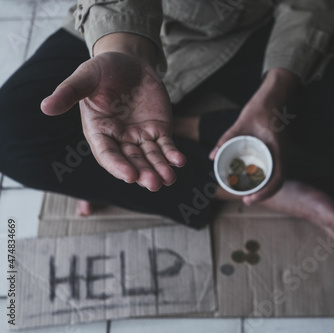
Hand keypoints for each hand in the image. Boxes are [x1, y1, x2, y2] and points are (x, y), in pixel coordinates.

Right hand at [41, 34, 184, 190]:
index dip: (118, 166)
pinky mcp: (158, 130)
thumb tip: (45, 107)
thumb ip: (69, 93)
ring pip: (150, 158)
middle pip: (132, 161)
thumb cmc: (103, 69)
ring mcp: (140, 136)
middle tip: (154, 184)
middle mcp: (119, 138)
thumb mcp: (85, 77)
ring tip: (169, 179)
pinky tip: (180, 161)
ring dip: (160, 169)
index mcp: (98, 131)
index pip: (107, 154)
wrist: (129, 60)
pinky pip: (166, 146)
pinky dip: (172, 154)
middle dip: (143, 173)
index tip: (130, 176)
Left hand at [209, 68, 298, 204]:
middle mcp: (282, 154)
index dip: (265, 192)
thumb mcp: (241, 123)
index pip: (278, 178)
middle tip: (246, 200)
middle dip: (264, 194)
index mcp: (278, 149)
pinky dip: (265, 179)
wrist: (273, 97)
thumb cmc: (260, 108)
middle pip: (278, 182)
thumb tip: (211, 156)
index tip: (250, 198)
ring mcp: (281, 153)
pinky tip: (253, 181)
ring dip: (265, 188)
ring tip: (249, 195)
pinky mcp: (277, 151)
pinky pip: (274, 169)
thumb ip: (226, 139)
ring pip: (277, 177)